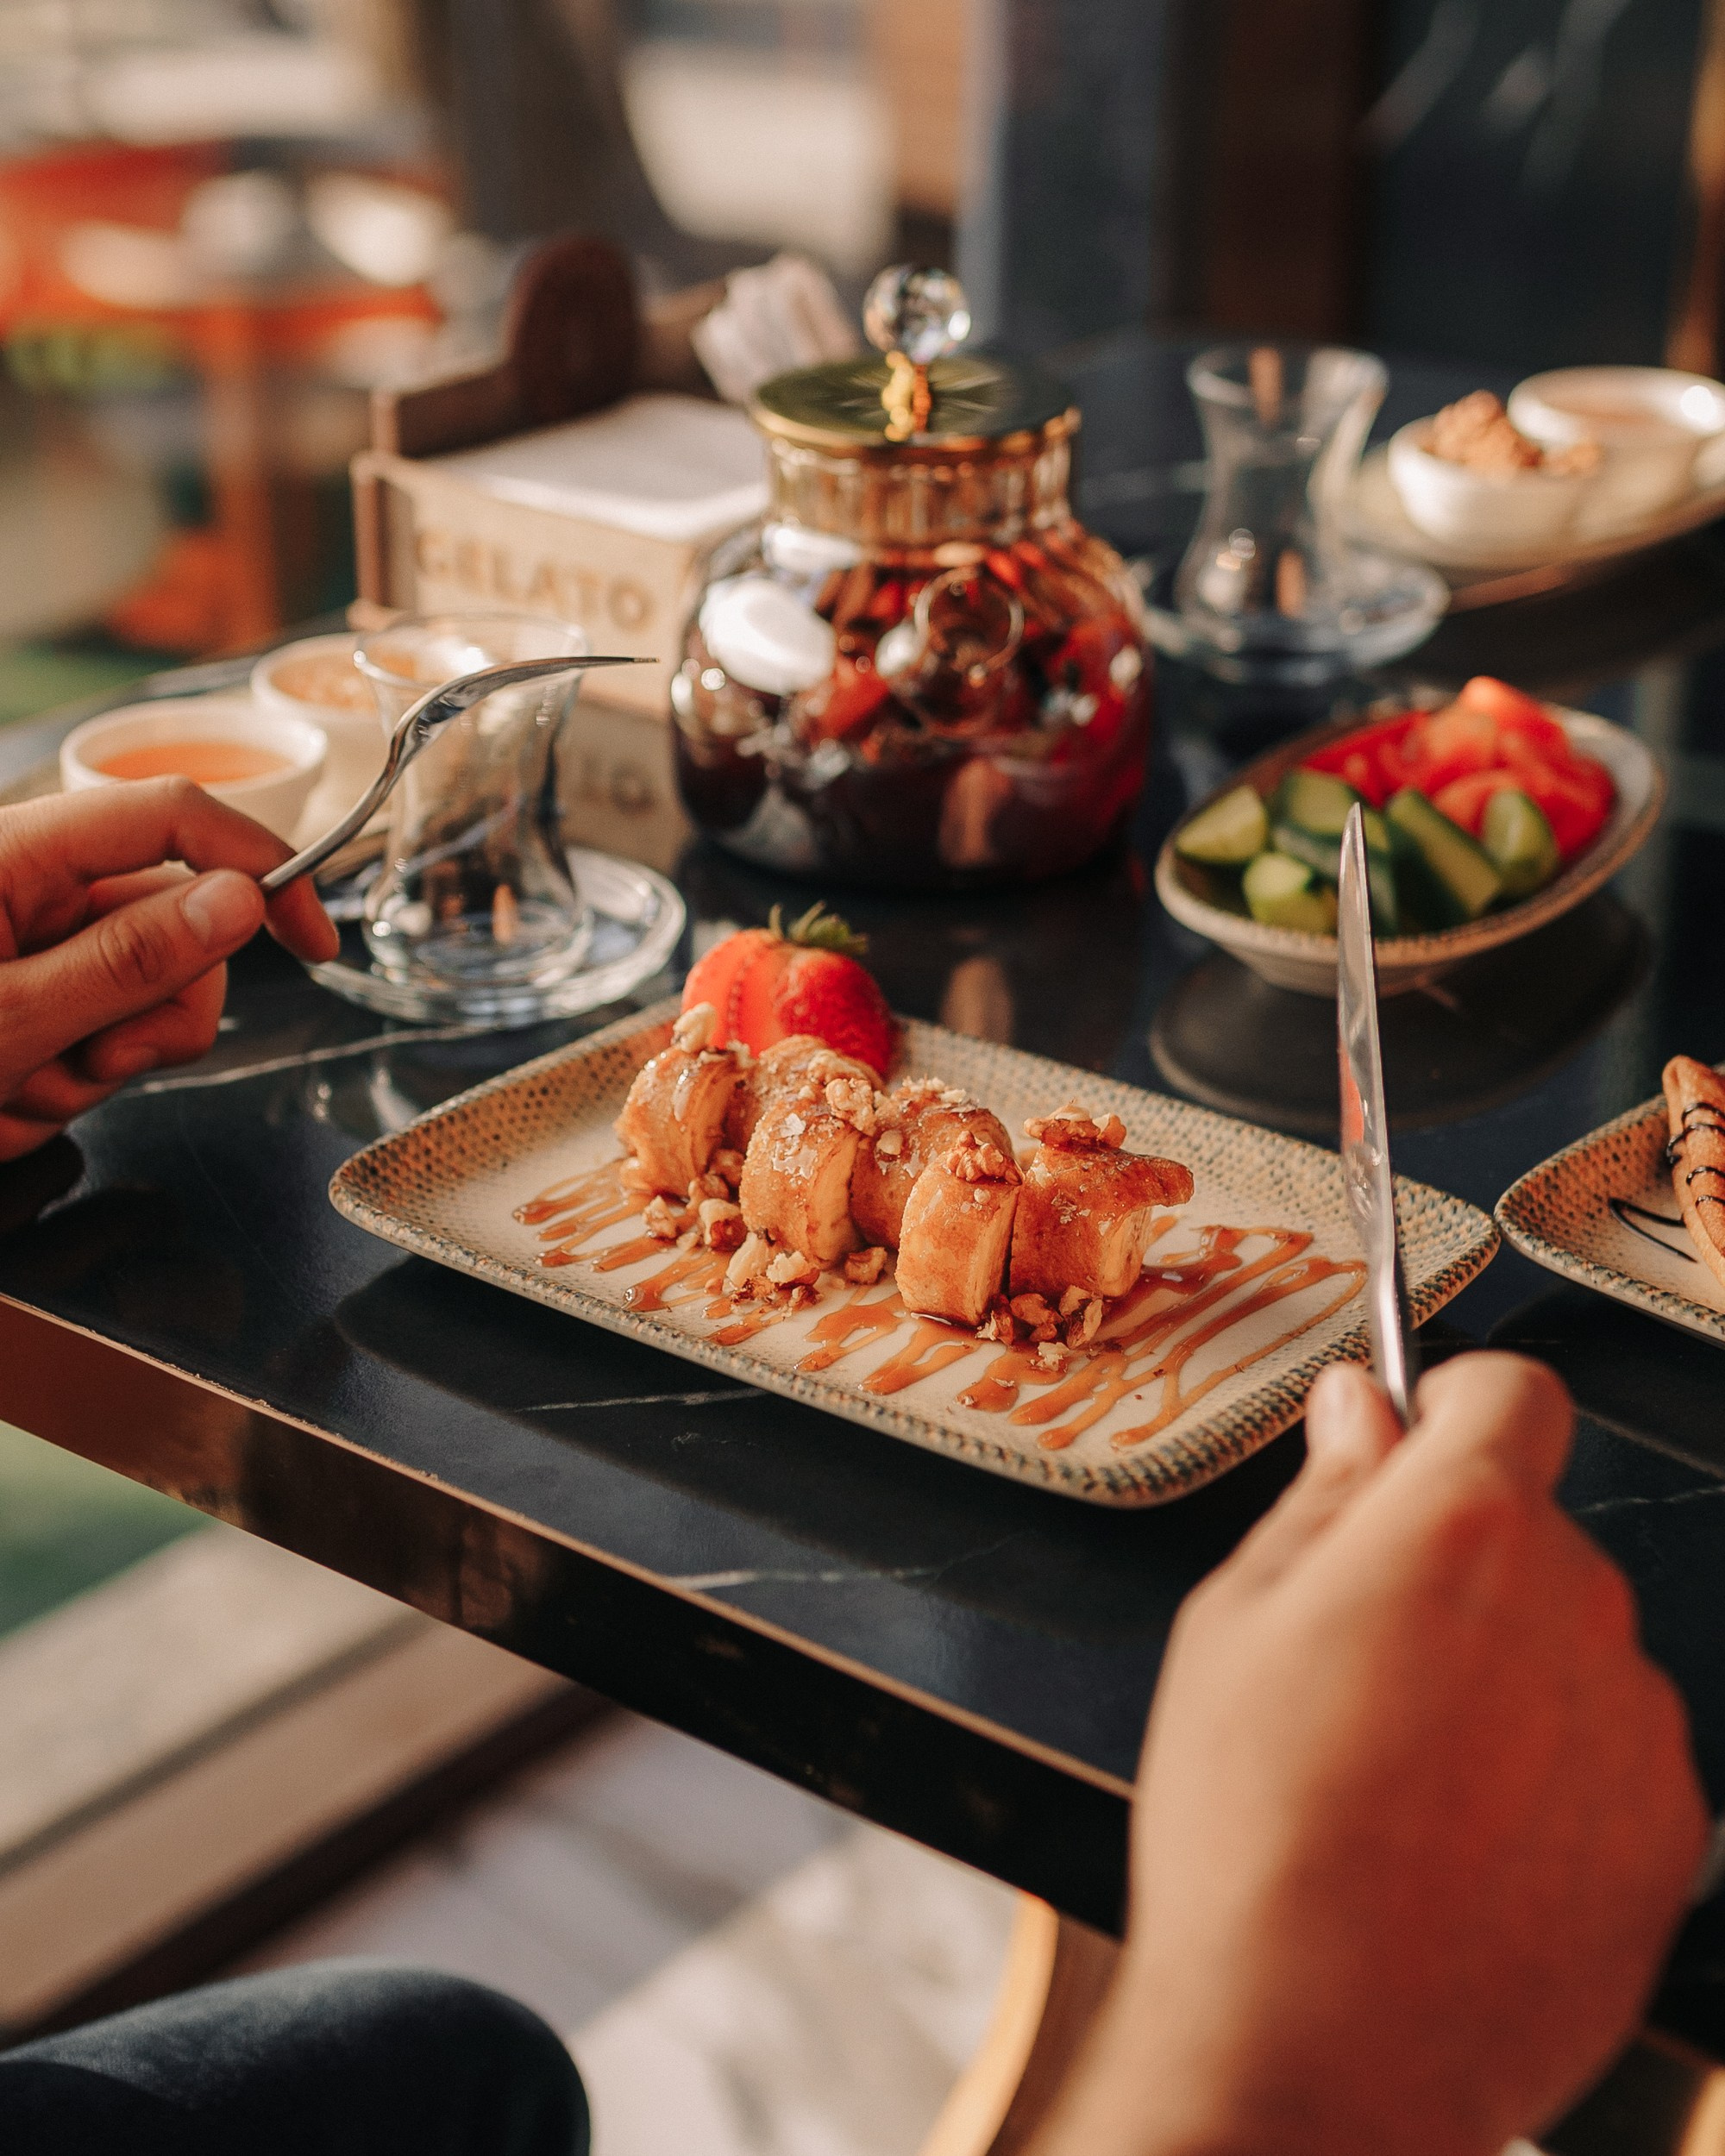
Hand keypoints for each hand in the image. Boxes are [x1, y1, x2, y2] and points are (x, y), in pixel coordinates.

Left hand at [0, 781, 336, 1158]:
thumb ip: (126, 960)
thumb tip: (237, 898)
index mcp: (13, 855)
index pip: (173, 817)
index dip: (260, 864)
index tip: (311, 940)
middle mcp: (27, 886)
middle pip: (176, 924)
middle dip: (154, 1014)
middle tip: (88, 1065)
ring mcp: (27, 943)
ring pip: (146, 994)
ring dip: (99, 1063)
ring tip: (17, 1096)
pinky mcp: (25, 993)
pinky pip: (97, 1033)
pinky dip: (67, 1082)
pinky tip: (7, 1100)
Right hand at [1038, 1354, 1706, 2155]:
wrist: (1321, 2052)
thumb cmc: (1252, 1839)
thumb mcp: (1231, 1623)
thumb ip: (1323, 1497)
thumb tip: (1359, 1413)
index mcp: (1464, 1528)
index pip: (1512, 1392)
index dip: (1452, 1405)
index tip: (1412, 1445)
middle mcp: (1577, 1606)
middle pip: (1533, 1530)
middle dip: (1459, 1564)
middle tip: (1356, 1658)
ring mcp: (1637, 1726)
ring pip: (1568, 1646)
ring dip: (1506, 1673)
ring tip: (1399, 1778)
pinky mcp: (1669, 1833)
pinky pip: (1608, 1755)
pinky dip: (1549, 1776)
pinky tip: (1456, 1843)